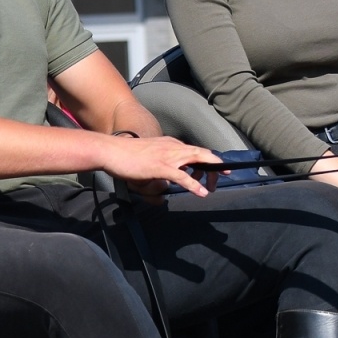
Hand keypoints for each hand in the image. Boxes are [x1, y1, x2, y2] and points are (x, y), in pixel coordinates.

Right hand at [102, 134, 219, 199]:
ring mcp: (167, 156)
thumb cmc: (126, 156)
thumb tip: (166, 187)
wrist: (111, 151)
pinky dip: (194, 184)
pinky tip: (201, 192)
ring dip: (209, 174)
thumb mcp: (149, 161)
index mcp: (170, 144)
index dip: (208, 160)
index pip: (195, 150)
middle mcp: (172, 147)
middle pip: (202, 153)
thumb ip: (160, 170)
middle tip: (226, 175)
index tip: (216, 170)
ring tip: (214, 187)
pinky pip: (182, 176)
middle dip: (217, 165)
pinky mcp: (160, 167)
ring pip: (197, 160)